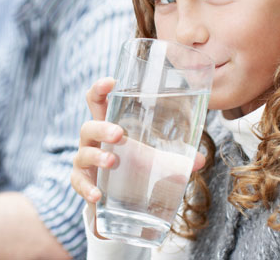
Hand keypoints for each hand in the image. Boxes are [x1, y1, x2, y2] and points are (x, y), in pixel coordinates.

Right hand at [69, 78, 205, 213]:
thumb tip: (200, 160)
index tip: (111, 82)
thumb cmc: (131, 166)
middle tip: (118, 133)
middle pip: (88, 126)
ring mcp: (85, 161)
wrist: (115, 197)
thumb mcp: (152, 158)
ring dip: (97, 156)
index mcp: (108, 125)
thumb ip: (173, 157)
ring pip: (83, 153)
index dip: (100, 89)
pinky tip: (97, 194)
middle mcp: (93, 140)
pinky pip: (79, 182)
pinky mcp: (82, 182)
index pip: (97, 101)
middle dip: (102, 127)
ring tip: (111, 161)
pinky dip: (87, 188)